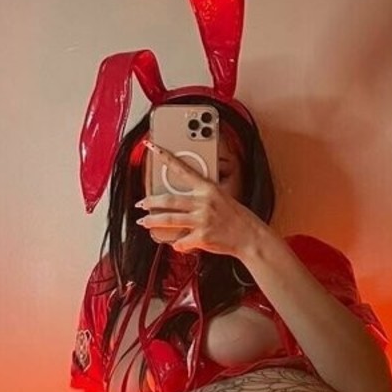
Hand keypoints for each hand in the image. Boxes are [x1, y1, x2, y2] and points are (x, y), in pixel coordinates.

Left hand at [136, 140, 264, 259]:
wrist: (250, 236)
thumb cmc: (236, 217)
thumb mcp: (221, 198)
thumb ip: (202, 196)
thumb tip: (182, 201)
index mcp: (208, 188)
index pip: (182, 169)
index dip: (165, 157)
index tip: (152, 146)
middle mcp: (204, 202)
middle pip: (169, 199)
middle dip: (151, 201)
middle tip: (141, 203)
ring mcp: (203, 220)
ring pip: (170, 219)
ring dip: (153, 221)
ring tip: (144, 222)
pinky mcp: (203, 237)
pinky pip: (181, 241)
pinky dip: (177, 244)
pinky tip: (177, 244)